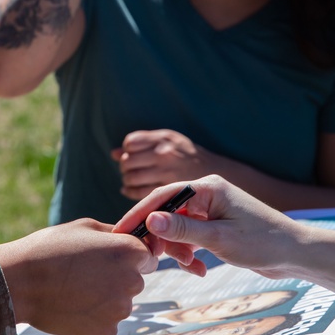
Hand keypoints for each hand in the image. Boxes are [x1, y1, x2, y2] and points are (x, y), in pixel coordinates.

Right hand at [0, 219, 157, 334]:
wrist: (20, 282)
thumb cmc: (50, 248)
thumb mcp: (85, 227)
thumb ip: (114, 234)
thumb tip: (131, 239)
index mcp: (129, 252)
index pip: (147, 256)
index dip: (128, 256)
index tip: (108, 257)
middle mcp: (131, 281)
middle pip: (135, 280)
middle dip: (117, 277)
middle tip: (86, 273)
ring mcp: (119, 309)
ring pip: (120, 303)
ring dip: (106, 298)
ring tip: (75, 289)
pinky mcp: (106, 331)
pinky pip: (107, 322)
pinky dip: (94, 316)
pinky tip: (73, 305)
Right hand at [111, 175, 304, 278]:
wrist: (296, 255)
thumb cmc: (263, 242)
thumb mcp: (219, 238)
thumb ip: (182, 229)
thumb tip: (150, 219)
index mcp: (207, 187)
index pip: (163, 195)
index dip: (139, 213)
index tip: (121, 231)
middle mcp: (206, 194)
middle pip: (167, 212)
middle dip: (160, 237)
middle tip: (151, 259)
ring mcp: (210, 210)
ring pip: (177, 228)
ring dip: (178, 250)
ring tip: (190, 266)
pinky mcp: (214, 226)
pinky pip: (189, 237)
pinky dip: (190, 254)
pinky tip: (199, 269)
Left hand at [112, 129, 226, 200]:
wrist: (221, 176)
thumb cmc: (188, 157)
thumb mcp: (169, 142)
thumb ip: (142, 145)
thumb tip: (113, 153)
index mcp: (165, 139)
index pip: (130, 143)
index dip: (127, 152)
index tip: (132, 158)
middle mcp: (166, 154)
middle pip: (128, 162)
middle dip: (126, 168)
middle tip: (130, 173)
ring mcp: (168, 173)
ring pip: (131, 178)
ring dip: (128, 181)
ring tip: (134, 184)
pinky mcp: (170, 192)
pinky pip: (139, 195)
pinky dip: (132, 194)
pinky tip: (135, 194)